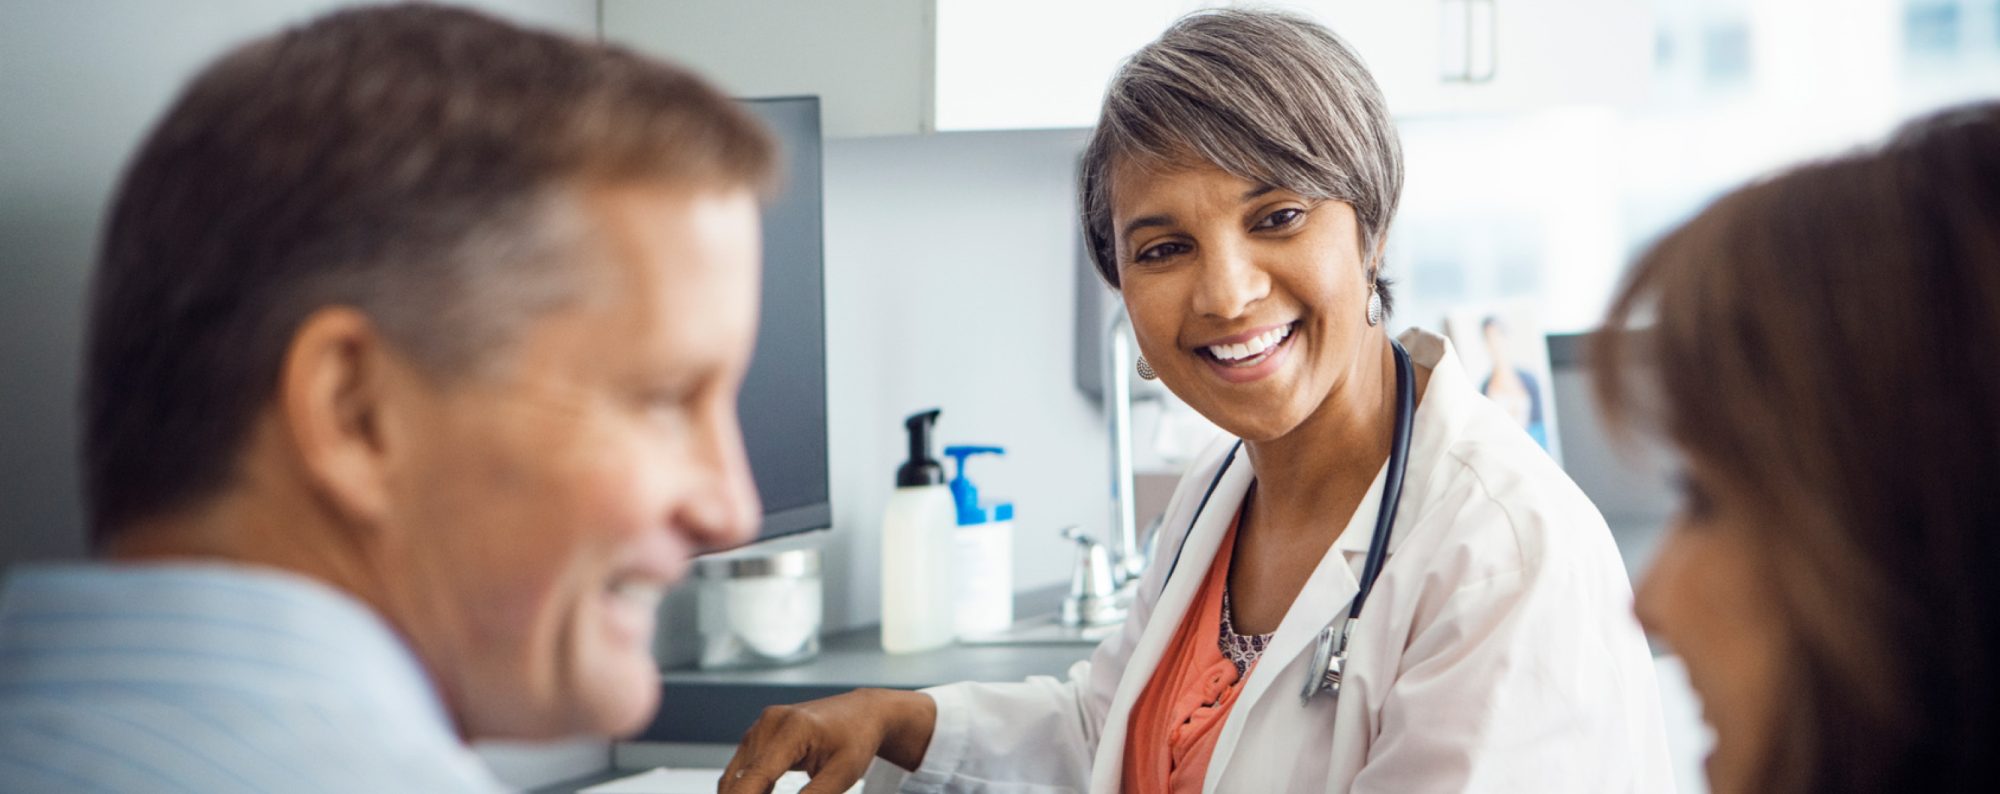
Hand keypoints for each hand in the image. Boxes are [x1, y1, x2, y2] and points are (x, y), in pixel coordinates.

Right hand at [718, 688, 935, 793]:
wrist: (861, 712)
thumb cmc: (856, 739)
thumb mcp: (842, 774)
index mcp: (793, 729)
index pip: (756, 776)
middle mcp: (770, 723)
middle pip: (739, 778)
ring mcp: (761, 726)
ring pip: (735, 776)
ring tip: (779, 792)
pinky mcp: (758, 734)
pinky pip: (742, 769)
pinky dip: (747, 789)